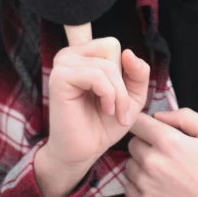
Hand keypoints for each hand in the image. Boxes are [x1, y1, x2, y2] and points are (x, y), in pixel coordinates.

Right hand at [34, 23, 149, 196]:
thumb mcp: (132, 96)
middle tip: (118, 108)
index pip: (113, 44)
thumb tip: (129, 53)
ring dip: (119, 94)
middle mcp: (69, 54)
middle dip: (122, 82)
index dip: (125, 70)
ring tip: (113, 112)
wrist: (83, 152)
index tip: (121, 97)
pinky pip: (96, 76)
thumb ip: (138, 73)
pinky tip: (105, 110)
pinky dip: (108, 95)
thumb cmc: (104, 124)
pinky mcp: (59, 78)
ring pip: (107, 65)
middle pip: (111, 48)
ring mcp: (62, 64)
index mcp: (83, 55)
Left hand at [125, 108, 197, 196]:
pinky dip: (139, 186)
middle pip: (133, 143)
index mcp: (168, 141)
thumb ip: (184, 116)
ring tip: (165, 173)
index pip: (137, 122)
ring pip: (130, 165)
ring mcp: (144, 186)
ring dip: (141, 166)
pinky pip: (128, 187)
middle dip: (146, 145)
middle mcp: (152, 162)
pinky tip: (160, 188)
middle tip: (166, 155)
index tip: (152, 130)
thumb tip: (157, 115)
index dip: (144, 123)